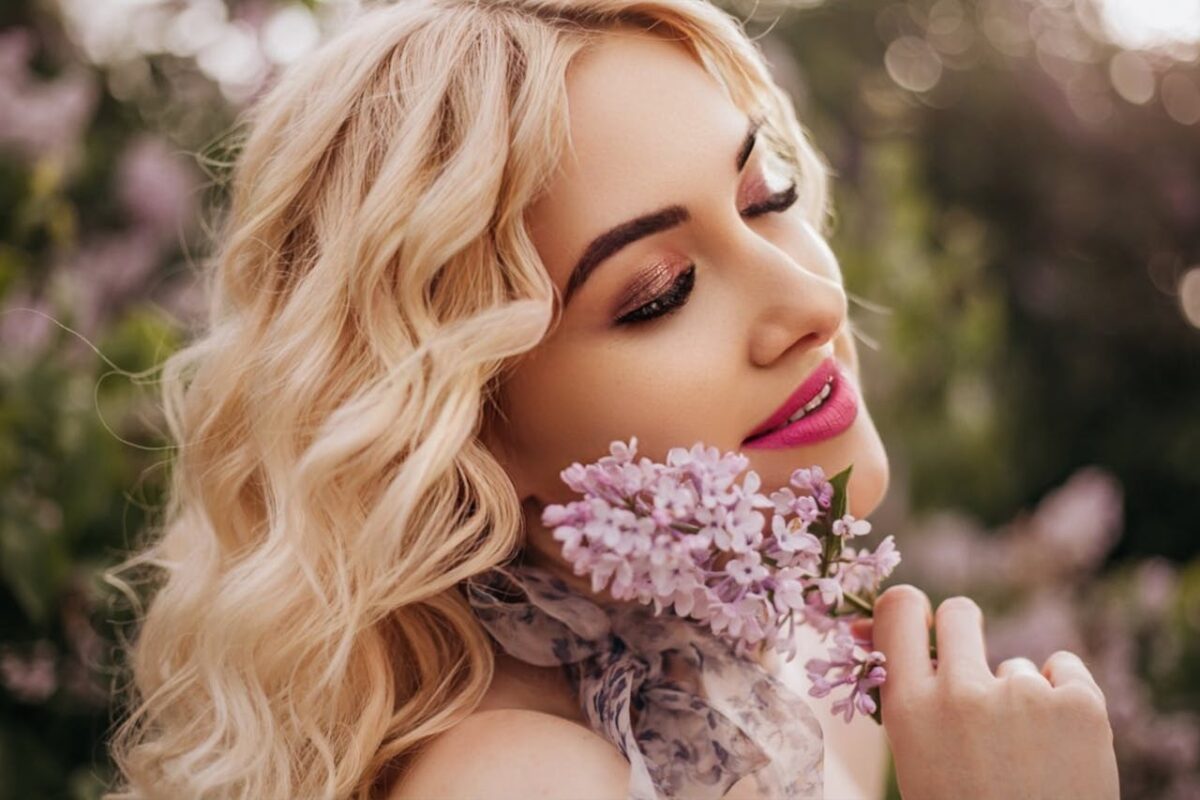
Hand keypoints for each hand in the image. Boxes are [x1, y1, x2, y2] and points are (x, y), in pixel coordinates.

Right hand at [861, 585, 1118, 799]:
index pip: (898, 608)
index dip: (910, 610)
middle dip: (964, 636)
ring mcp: (1024, 695)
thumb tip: (869, 622)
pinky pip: (1064, 669)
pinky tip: (1058, 744)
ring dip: (1019, 696)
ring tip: (1024, 756)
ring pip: (1015, 664)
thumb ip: (903, 692)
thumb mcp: (913, 756)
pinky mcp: (1081, 703)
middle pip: (959, 613)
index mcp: (909, 708)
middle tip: (977, 679)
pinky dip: (1064, 698)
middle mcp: (961, 692)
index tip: (920, 624)